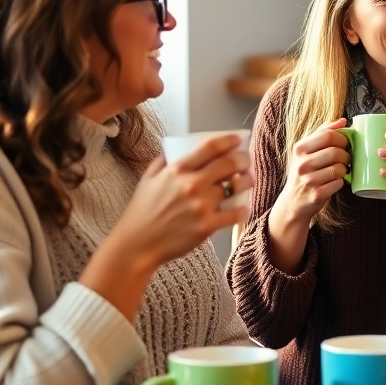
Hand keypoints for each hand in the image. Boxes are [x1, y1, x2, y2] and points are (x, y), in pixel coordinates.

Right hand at [111, 133, 251, 271]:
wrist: (137, 244)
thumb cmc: (142, 211)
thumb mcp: (148, 178)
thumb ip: (164, 161)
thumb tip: (176, 148)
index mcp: (177, 170)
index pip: (210, 147)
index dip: (228, 140)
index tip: (237, 140)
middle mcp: (191, 184)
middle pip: (229, 164)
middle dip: (243, 159)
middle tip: (246, 161)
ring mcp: (201, 205)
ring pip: (237, 186)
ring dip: (248, 181)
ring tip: (249, 181)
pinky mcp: (207, 226)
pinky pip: (235, 214)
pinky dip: (243, 210)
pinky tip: (244, 208)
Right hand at [276, 118, 349, 225]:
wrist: (292, 202)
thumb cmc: (304, 173)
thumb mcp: (306, 151)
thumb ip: (323, 133)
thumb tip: (343, 121)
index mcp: (300, 148)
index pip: (327, 135)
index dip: (342, 138)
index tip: (345, 144)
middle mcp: (302, 163)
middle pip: (335, 152)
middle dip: (345, 155)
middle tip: (345, 159)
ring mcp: (309, 180)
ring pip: (339, 168)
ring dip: (344, 170)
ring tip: (340, 171)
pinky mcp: (316, 194)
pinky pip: (338, 183)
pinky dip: (340, 182)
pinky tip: (334, 182)